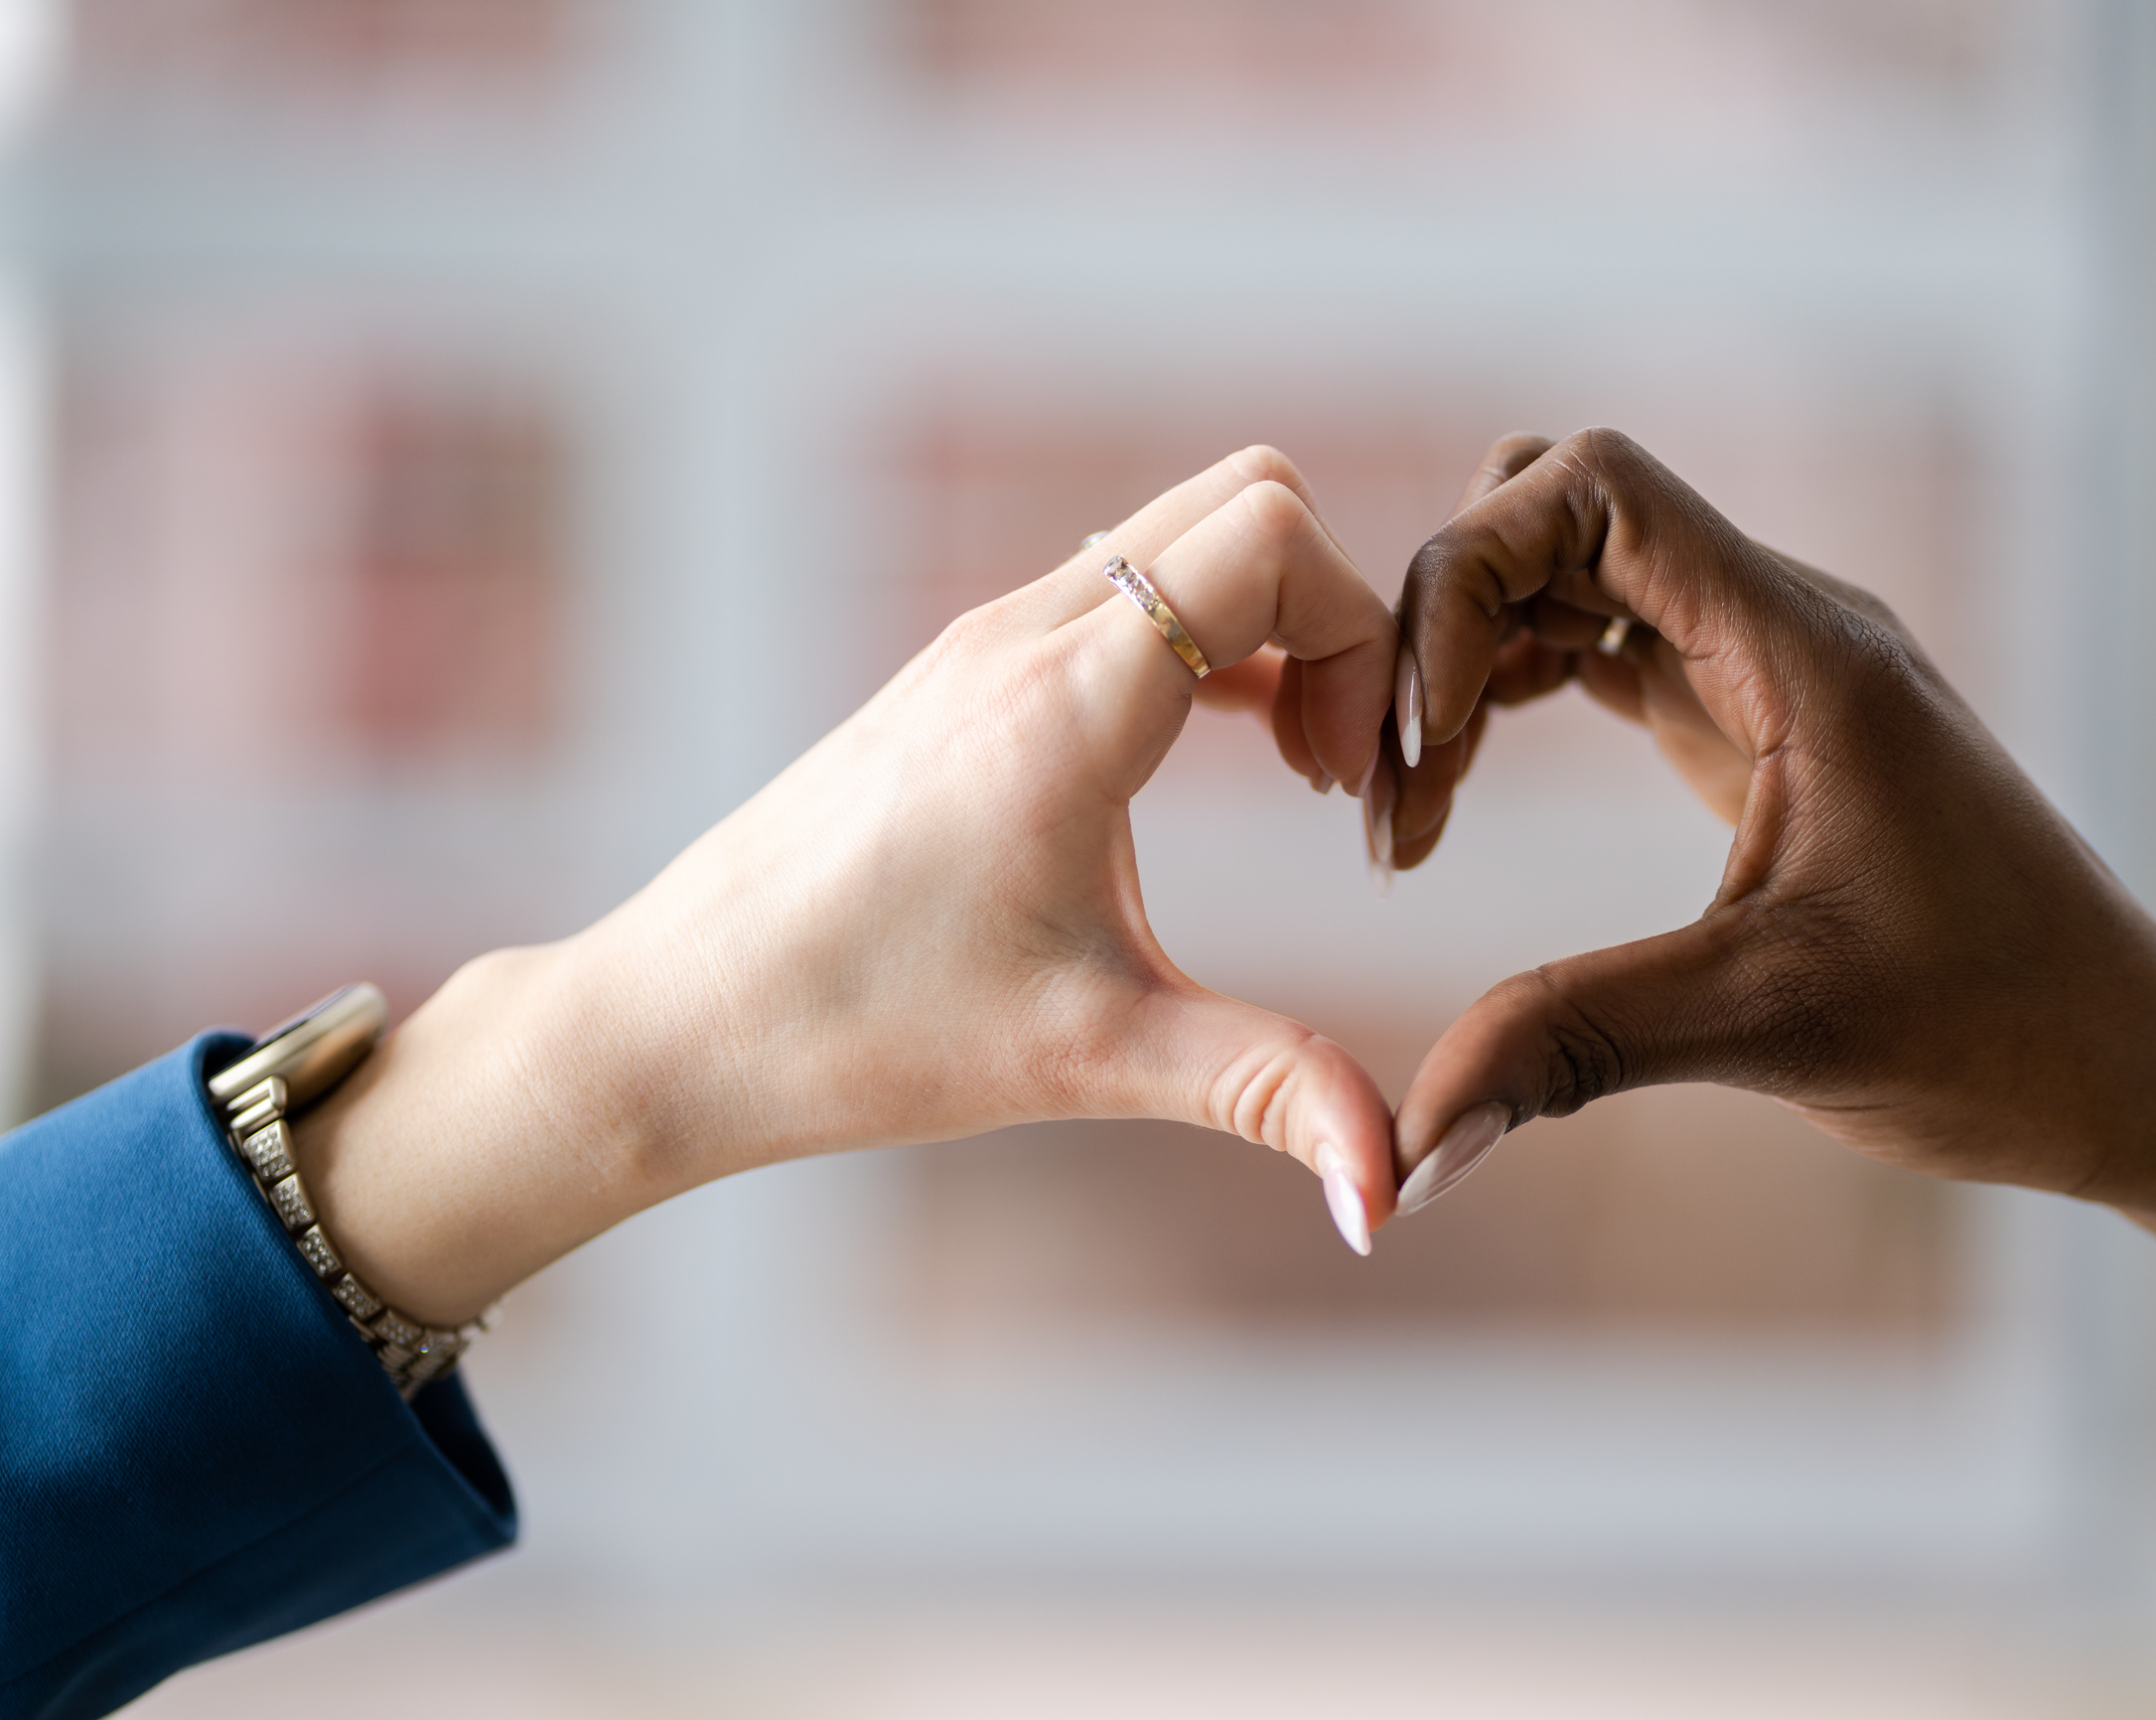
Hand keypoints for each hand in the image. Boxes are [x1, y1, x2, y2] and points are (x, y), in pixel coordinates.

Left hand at [299, 447, 1401, 1322]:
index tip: (1352, 785)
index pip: (1272, 539)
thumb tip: (1391, 1192)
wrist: (676, 1022)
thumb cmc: (859, 1032)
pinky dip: (1206, 641)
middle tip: (1340, 768)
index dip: (1362, 637)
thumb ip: (1269, 1095)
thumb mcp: (1092, 1058)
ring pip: (1182, 535)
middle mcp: (1022, 636)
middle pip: (1246, 500)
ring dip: (1272, 625)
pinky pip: (1124, 590)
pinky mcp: (963, 673)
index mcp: (1064, 703)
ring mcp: (984, 641)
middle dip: (1337, 615)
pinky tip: (1214, 761)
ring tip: (1293, 771)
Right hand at [1380, 428, 2155, 1212]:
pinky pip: (1604, 646)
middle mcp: (1786, 628)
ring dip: (1469, 662)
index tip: (1425, 736)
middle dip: (1445, 620)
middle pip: (1558, 509)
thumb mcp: (1769, 1030)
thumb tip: (1407, 1153)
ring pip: (1571, 575)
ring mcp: (1770, 671)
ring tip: (1414, 807)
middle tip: (1396, 786)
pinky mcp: (1756, 727)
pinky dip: (1514, 692)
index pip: (1594, 489)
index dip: (1471, 575)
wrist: (2131, 1069)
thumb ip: (1572, 1051)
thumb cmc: (2000, 1036)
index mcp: (1805, 652)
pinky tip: (1461, 789)